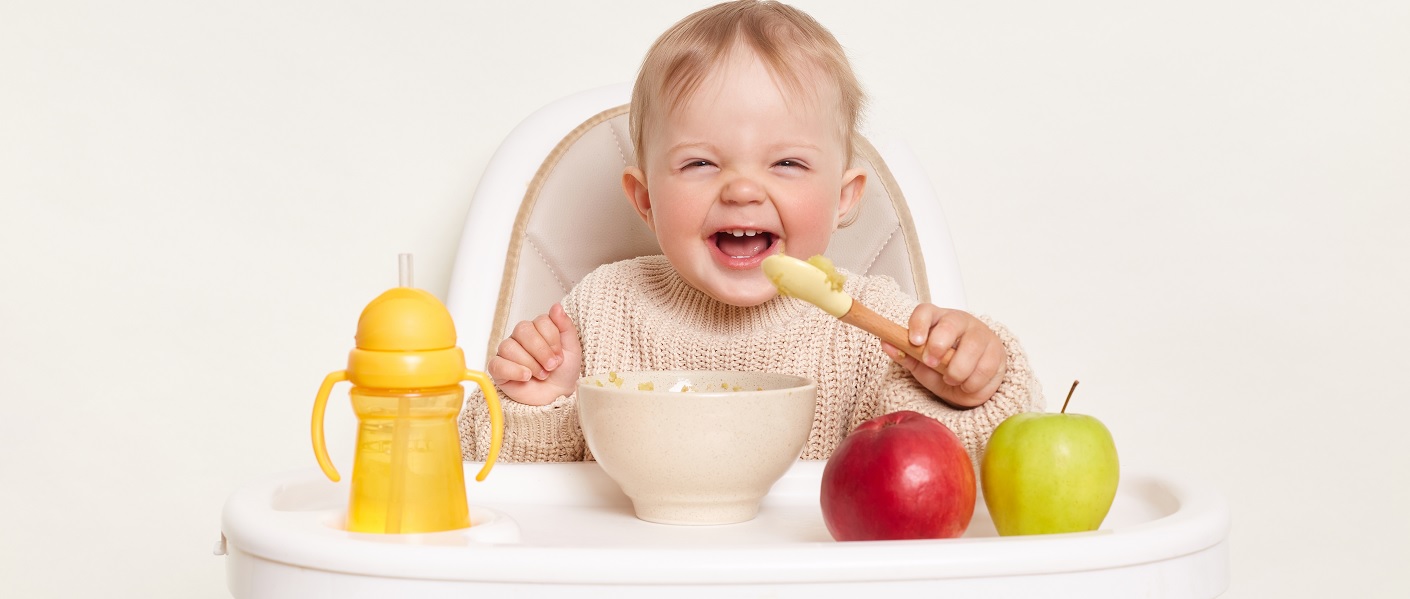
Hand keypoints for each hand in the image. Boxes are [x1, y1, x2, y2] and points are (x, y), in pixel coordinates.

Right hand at [487, 303, 582, 405]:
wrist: (557, 396)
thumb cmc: (563, 372)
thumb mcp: (572, 348)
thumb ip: (565, 326)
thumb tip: (556, 306)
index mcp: (537, 329)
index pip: (540, 321)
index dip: (552, 339)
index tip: (560, 356)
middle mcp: (520, 337)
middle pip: (523, 330)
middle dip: (542, 351)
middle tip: (552, 366)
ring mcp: (508, 352)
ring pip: (510, 347)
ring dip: (531, 364)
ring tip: (542, 375)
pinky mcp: (499, 369)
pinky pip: (498, 364)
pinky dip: (514, 370)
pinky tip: (526, 377)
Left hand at [880, 305, 1005, 408]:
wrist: (971, 382)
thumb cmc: (943, 367)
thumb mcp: (921, 364)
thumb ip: (905, 355)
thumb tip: (885, 343)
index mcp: (937, 319)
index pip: (926, 311)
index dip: (919, 323)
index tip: (914, 341)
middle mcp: (960, 321)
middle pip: (951, 324)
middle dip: (939, 345)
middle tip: (931, 363)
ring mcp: (981, 334)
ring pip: (971, 347)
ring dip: (957, 370)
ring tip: (951, 379)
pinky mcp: (997, 351)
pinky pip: (986, 367)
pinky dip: (973, 382)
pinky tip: (967, 384)